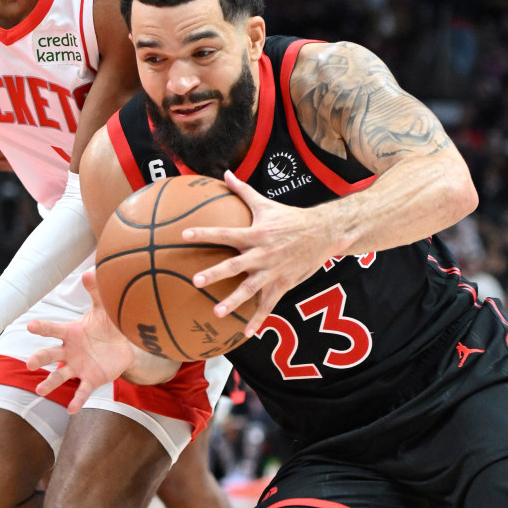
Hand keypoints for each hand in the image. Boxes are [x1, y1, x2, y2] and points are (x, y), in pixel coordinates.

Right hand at [26, 270, 135, 413]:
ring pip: (60, 376)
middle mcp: (69, 351)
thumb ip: (96, 292)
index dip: (42, 328)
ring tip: (40, 390)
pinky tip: (71, 410)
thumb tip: (90, 271)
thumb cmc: (106, 325)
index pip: (53, 330)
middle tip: (31, 362)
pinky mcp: (90, 379)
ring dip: (50, 383)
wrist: (123, 345)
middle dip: (40, 358)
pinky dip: (76, 400)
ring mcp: (78, 367)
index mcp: (70, 333)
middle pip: (51, 354)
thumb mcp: (103, 308)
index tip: (30, 326)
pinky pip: (82, 391)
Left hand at [183, 171, 333, 336]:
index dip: (204, 233)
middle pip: (234, 265)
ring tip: (217, 312)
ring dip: (233, 301)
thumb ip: (243, 190)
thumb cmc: (290, 217)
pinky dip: (259, 320)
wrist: (323, 233)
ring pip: (250, 289)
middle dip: (215, 273)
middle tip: (196, 280)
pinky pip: (269, 305)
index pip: (224, 233)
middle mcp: (262, 254)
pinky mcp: (282, 284)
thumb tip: (226, 173)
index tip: (184, 234)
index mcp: (255, 234)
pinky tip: (246, 333)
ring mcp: (272, 271)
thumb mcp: (266, 203)